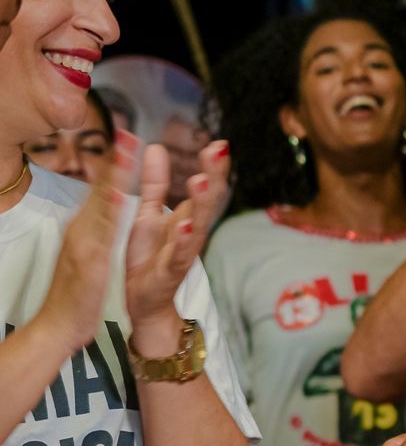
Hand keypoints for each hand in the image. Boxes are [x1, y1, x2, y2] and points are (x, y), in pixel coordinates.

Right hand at [33, 131, 135, 347]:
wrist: (58, 325)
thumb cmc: (78, 292)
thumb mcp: (91, 253)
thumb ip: (99, 230)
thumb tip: (107, 208)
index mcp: (88, 227)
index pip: (103, 190)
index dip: (115, 163)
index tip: (128, 135)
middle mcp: (83, 230)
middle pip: (100, 190)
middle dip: (115, 161)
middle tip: (128, 130)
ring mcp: (83, 245)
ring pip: (101, 207)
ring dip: (114, 178)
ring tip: (129, 151)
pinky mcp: (88, 264)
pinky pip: (101, 238)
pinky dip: (111, 218)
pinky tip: (123, 201)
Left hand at [124, 140, 230, 329]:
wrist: (146, 302)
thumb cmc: (150, 257)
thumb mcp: (148, 214)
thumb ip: (155, 184)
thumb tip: (157, 147)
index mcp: (187, 217)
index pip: (205, 188)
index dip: (213, 167)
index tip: (219, 143)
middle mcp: (192, 232)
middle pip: (208, 202)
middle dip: (214, 177)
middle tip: (218, 151)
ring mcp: (183, 252)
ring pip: (198, 225)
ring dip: (201, 203)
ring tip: (200, 179)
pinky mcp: (169, 270)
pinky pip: (178, 254)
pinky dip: (183, 239)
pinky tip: (184, 223)